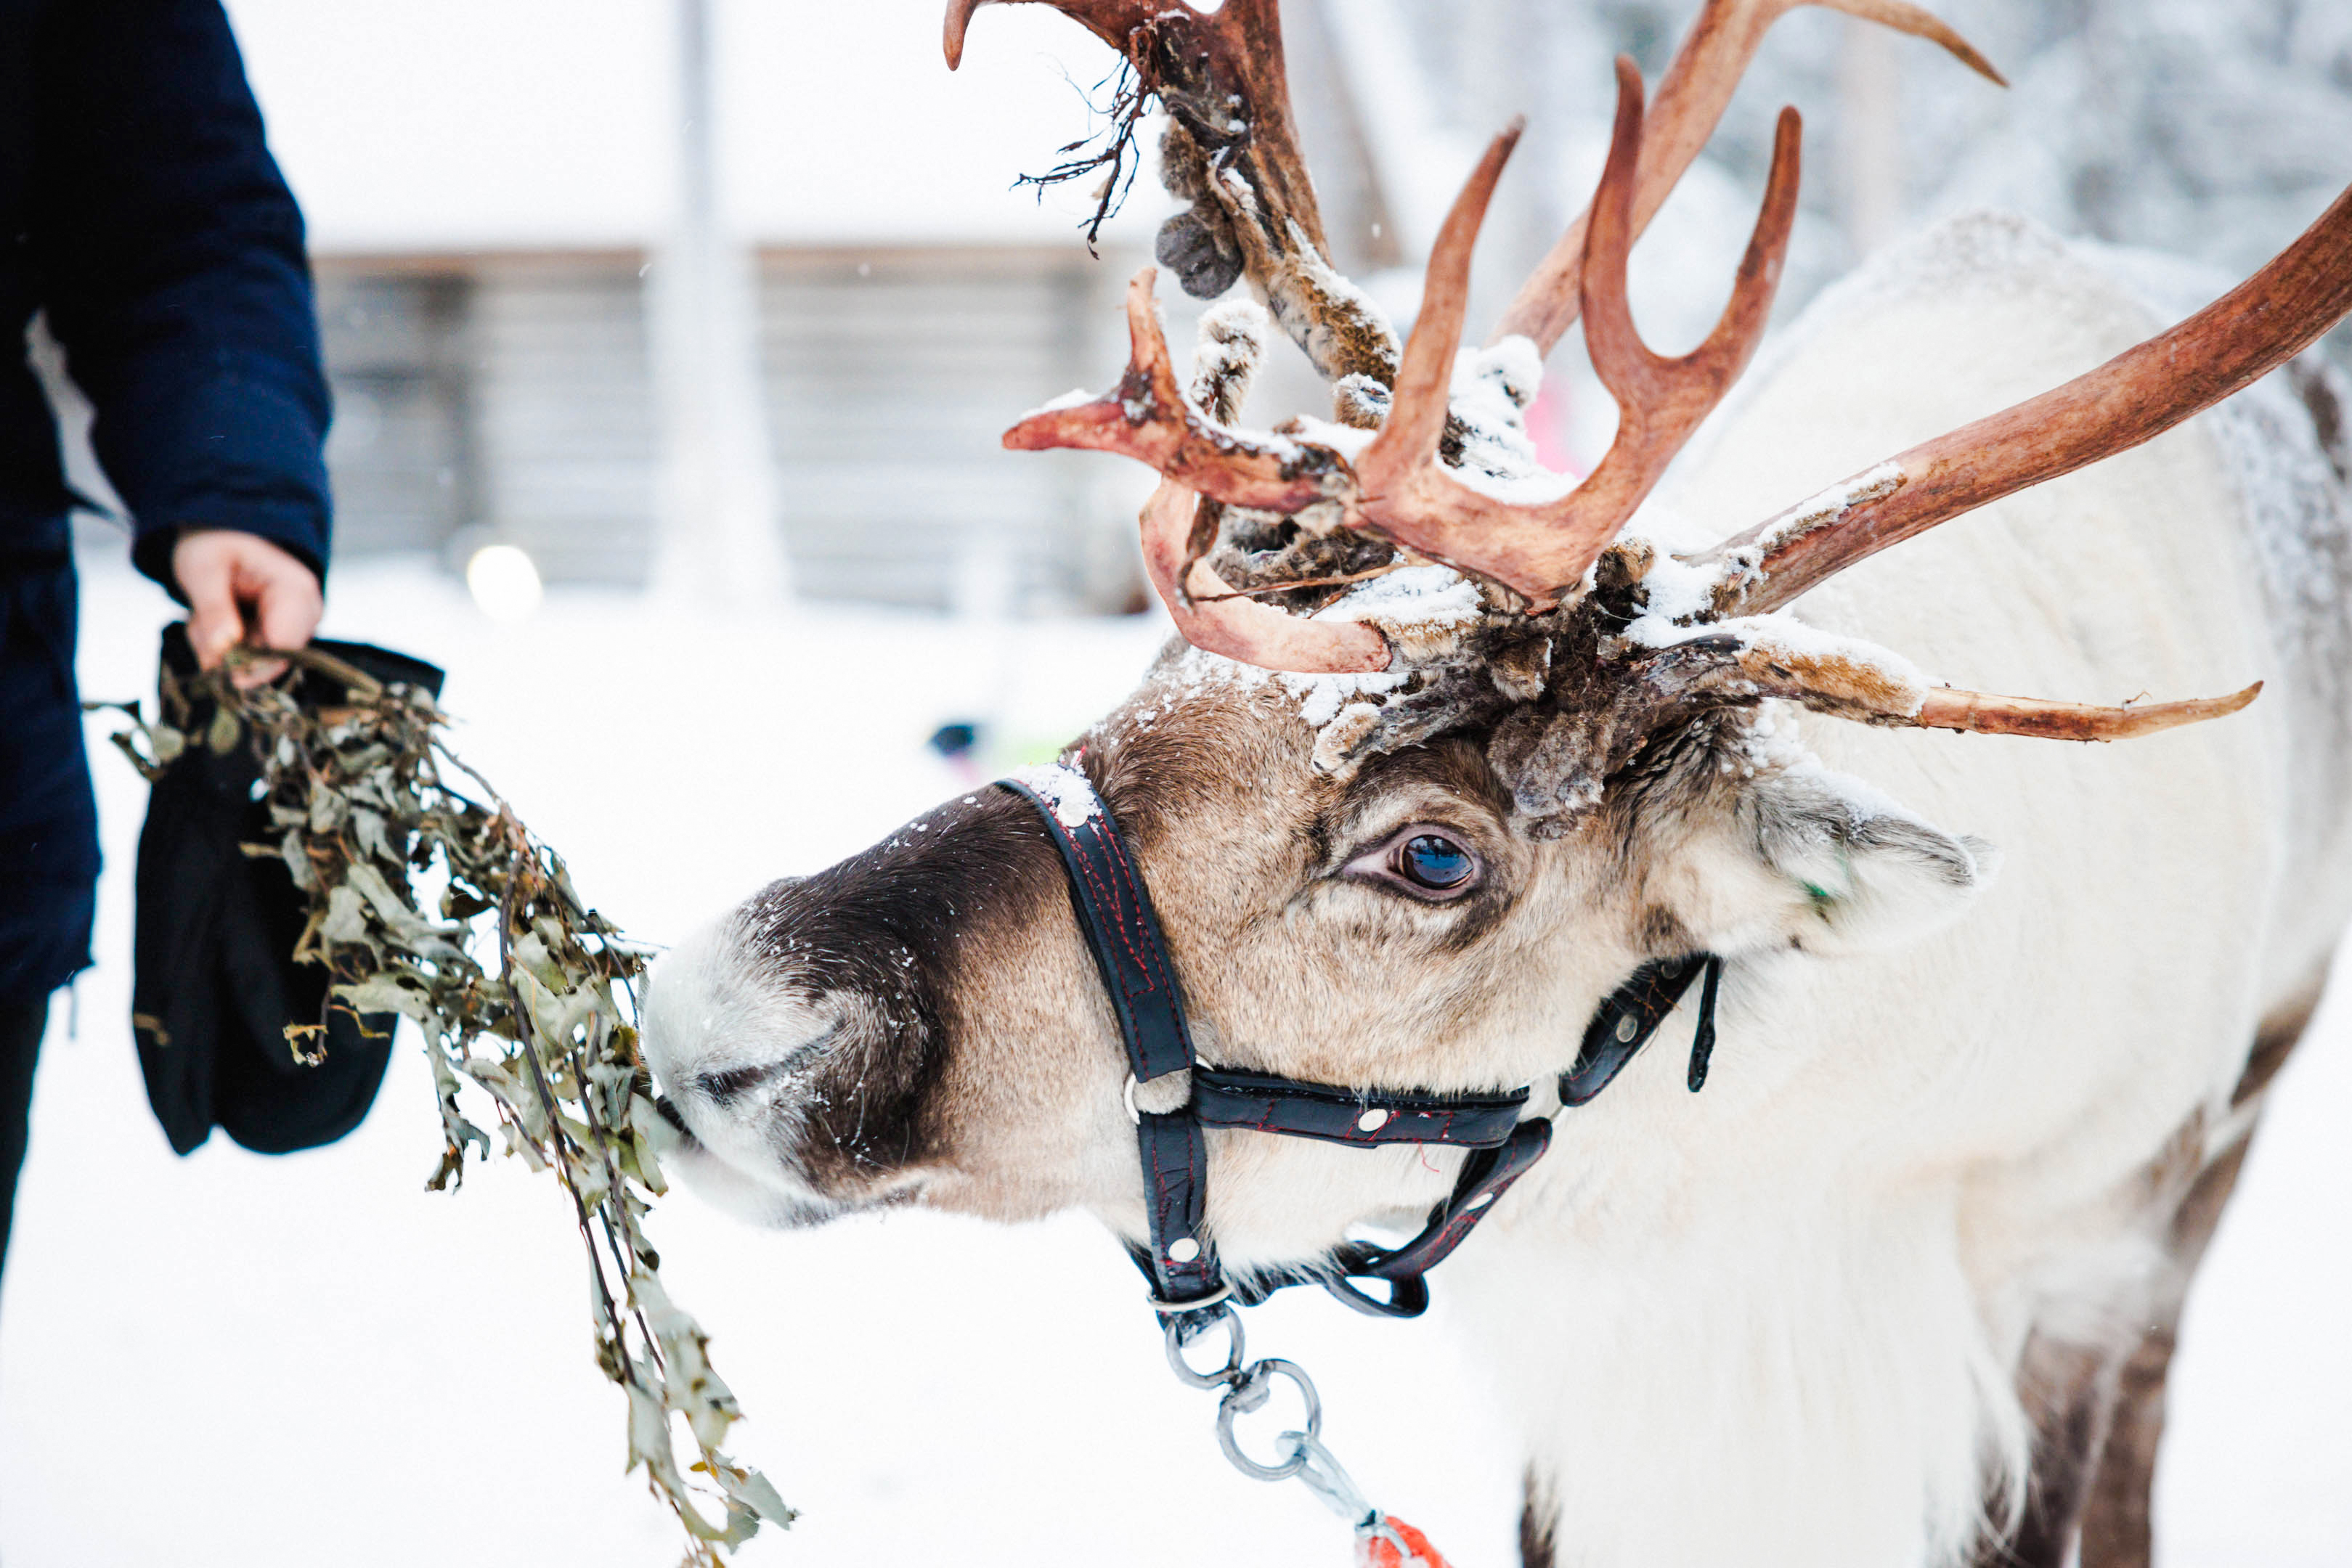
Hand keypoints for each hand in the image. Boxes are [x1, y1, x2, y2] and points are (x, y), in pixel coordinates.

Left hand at [171, 529, 324, 687]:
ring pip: (253, 663)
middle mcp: (305, 614)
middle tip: (198, 624)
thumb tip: (224, 649)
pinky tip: (212, 621)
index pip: (286, 648)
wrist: (222, 534)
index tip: (215, 664)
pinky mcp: (279, 637)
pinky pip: (247, 659)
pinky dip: (221, 647)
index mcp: (296, 591)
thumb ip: (213, 609)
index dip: (250, 664)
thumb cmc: (216, 542)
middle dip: (225, 651)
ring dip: (218, 648)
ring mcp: (294, 628)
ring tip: (202, 616)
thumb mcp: (203, 568)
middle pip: (268, 660)